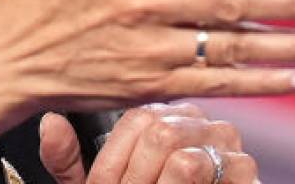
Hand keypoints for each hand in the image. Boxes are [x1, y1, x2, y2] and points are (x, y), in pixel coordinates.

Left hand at [39, 105, 257, 183]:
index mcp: (166, 117)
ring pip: (176, 150)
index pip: (136, 118)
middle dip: (131, 179)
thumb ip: (69, 162)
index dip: (111, 162)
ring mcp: (228, 145)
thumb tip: (49, 122)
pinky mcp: (246, 171)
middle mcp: (200, 122)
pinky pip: (197, 167)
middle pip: (156, 130)